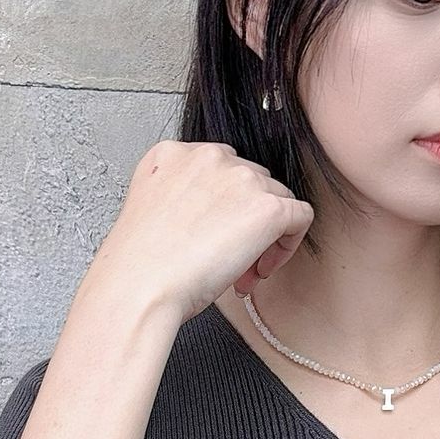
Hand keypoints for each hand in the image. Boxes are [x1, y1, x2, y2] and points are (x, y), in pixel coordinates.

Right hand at [82, 139, 314, 324]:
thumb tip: (217, 218)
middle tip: (228, 263)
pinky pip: (300, 217)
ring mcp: (242, 179)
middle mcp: (210, 156)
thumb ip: (182, 198)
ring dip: (264, 238)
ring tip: (240, 273)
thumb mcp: (152, 210)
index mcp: (173, 154)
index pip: (218, 172)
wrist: (140, 285)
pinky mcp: (268, 208)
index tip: (211, 240)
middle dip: (244, 224)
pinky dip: (288, 246)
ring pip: (277, 199)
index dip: (222, 210)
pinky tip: (261, 269)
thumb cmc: (139, 264)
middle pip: (250, 184)